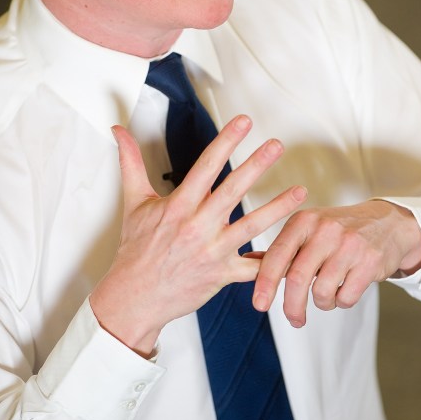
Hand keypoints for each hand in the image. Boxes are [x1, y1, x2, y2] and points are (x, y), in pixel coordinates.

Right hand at [90, 115, 306, 355]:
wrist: (134, 296)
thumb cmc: (136, 248)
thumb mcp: (133, 202)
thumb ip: (131, 162)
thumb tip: (119, 131)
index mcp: (178, 206)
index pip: (206, 166)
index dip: (226, 142)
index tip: (244, 122)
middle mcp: (197, 226)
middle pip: (232, 191)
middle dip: (256, 166)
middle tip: (277, 146)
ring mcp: (212, 251)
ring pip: (251, 227)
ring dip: (277, 208)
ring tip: (300, 192)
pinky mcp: (222, 275)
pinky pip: (253, 269)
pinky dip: (274, 263)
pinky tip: (296, 250)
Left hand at [253, 200, 420, 326]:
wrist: (387, 223)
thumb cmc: (338, 230)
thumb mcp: (308, 229)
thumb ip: (281, 249)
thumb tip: (246, 264)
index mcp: (303, 221)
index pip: (277, 255)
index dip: (265, 282)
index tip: (258, 305)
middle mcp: (324, 230)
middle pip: (298, 279)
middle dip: (292, 306)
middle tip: (294, 320)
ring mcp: (348, 245)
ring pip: (323, 292)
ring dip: (323, 303)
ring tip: (328, 293)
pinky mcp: (370, 261)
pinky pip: (346, 297)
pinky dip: (342, 301)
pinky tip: (346, 287)